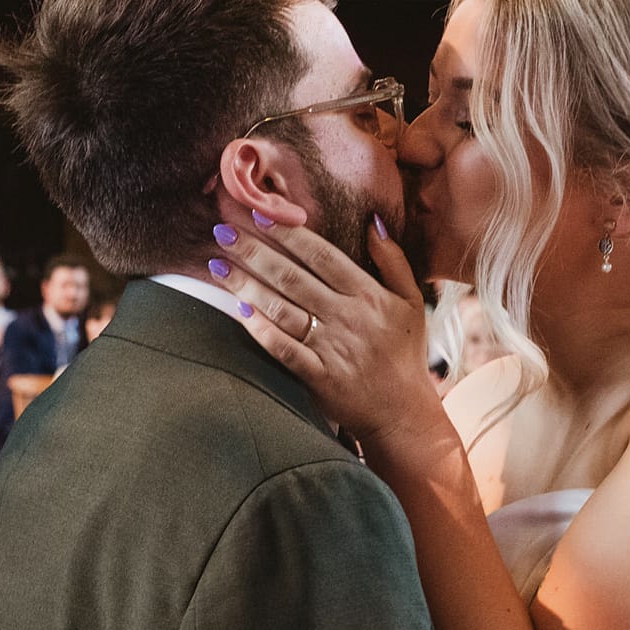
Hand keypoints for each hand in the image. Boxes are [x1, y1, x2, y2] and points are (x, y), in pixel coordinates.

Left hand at [213, 209, 438, 444]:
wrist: (403, 413)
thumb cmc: (405, 355)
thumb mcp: (411, 301)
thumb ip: (393, 260)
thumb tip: (372, 221)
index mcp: (369, 296)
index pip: (322, 256)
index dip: (289, 234)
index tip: (260, 215)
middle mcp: (348, 317)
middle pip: (293, 277)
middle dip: (254, 251)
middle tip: (223, 232)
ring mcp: (331, 347)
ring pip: (282, 308)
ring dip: (246, 284)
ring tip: (218, 266)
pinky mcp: (318, 376)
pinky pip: (283, 348)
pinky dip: (260, 329)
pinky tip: (237, 309)